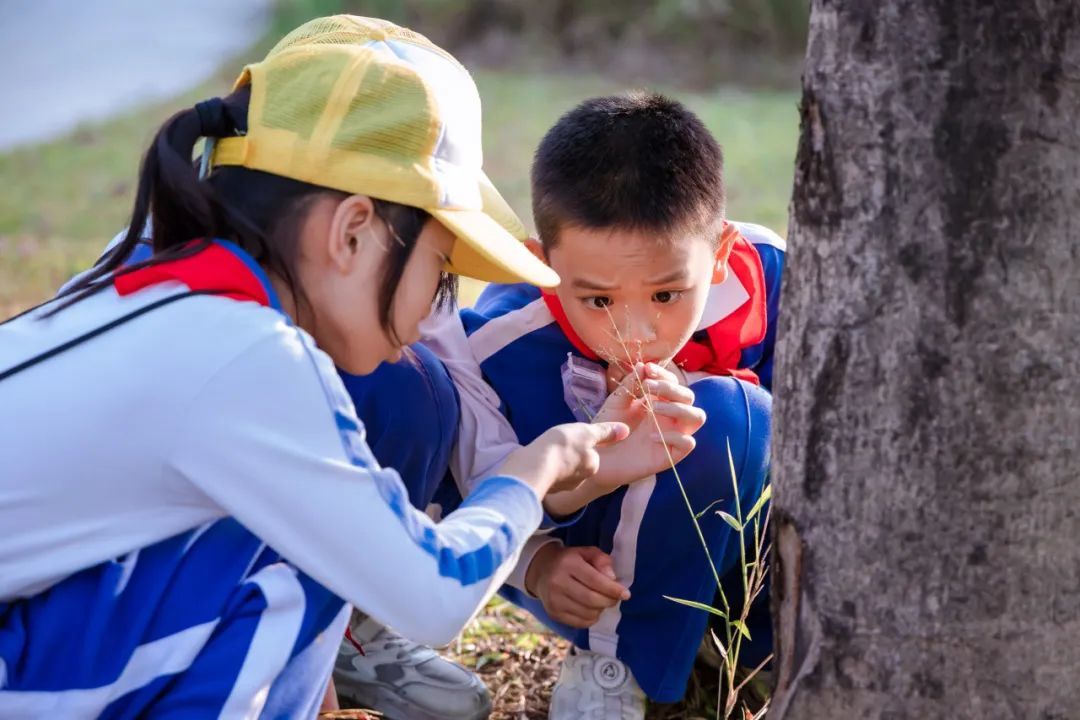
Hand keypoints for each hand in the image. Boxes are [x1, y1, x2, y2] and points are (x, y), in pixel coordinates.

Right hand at [497, 421, 629, 496]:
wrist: (534, 466)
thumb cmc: (563, 445)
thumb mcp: (586, 432)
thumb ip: (605, 432)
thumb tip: (625, 430)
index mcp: (592, 467)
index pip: (591, 454)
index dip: (581, 444)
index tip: (569, 438)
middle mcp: (580, 481)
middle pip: (577, 464)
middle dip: (569, 456)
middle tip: (557, 443)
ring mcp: (562, 487)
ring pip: (562, 471)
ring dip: (556, 463)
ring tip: (545, 451)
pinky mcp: (546, 489)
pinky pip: (548, 477)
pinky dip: (544, 469)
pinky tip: (536, 461)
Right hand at [526, 544, 629, 627]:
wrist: (542, 571)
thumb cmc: (570, 560)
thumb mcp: (586, 553)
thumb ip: (602, 560)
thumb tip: (612, 578)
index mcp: (568, 564)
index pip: (595, 580)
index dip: (613, 589)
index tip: (626, 594)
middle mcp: (558, 582)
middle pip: (591, 599)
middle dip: (609, 601)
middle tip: (615, 599)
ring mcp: (554, 600)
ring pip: (587, 613)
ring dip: (601, 610)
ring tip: (602, 602)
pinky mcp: (553, 613)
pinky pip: (580, 622)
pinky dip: (592, 618)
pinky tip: (592, 609)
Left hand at [592, 362, 705, 489]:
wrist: (599, 456)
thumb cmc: (609, 427)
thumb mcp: (617, 402)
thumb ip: (630, 384)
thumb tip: (643, 365)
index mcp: (660, 402)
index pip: (674, 383)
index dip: (664, 374)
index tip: (648, 369)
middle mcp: (670, 417)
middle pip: (688, 397)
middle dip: (670, 388)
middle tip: (647, 387)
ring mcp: (672, 435)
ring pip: (697, 417)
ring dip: (678, 408)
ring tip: (653, 408)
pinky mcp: (670, 455)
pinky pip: (688, 443)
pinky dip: (674, 436)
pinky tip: (651, 435)